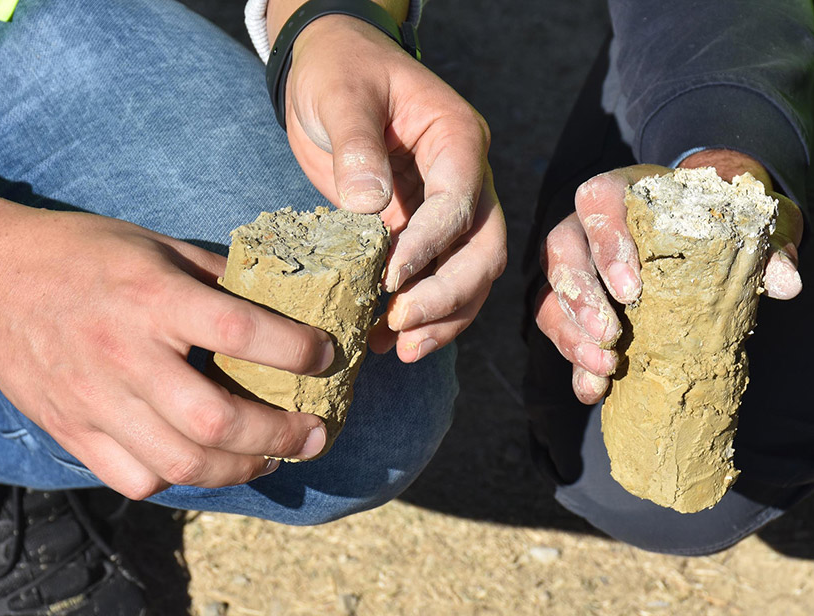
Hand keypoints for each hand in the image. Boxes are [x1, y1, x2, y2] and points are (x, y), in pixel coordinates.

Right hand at [0, 210, 336, 499]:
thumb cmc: (83, 255)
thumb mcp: (157, 246)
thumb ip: (217, 278)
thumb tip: (285, 302)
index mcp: (153, 298)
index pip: (242, 331)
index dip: (297, 351)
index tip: (327, 357)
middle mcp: (125, 354)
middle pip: (216, 419)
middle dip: (281, 435)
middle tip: (316, 433)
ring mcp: (95, 400)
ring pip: (182, 462)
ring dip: (242, 467)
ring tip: (273, 457)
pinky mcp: (73, 430)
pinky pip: (137, 478)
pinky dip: (179, 479)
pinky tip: (203, 461)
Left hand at [281, 14, 506, 362]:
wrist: (332, 69)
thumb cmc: (340, 71)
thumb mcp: (340, 95)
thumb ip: (357, 145)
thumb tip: (368, 205)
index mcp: (457, 138)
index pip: (459, 203)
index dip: (430, 247)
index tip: (390, 279)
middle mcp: (466, 178)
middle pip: (481, 249)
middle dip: (446, 295)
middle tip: (399, 325)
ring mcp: (449, 209)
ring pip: (469, 274)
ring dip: (440, 317)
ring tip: (396, 349)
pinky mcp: (423, 232)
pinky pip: (436, 279)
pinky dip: (419, 312)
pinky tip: (384, 340)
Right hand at [534, 150, 802, 403]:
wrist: (707, 236)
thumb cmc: (722, 222)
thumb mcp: (751, 224)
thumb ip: (769, 248)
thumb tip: (788, 284)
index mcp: (627, 192)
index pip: (598, 202)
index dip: (606, 243)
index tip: (632, 288)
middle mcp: (589, 225)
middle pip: (563, 252)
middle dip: (581, 298)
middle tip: (611, 336)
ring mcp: (578, 266)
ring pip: (553, 294)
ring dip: (571, 335)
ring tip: (605, 367)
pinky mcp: (577, 305)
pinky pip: (560, 330)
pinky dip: (574, 362)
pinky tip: (594, 390)